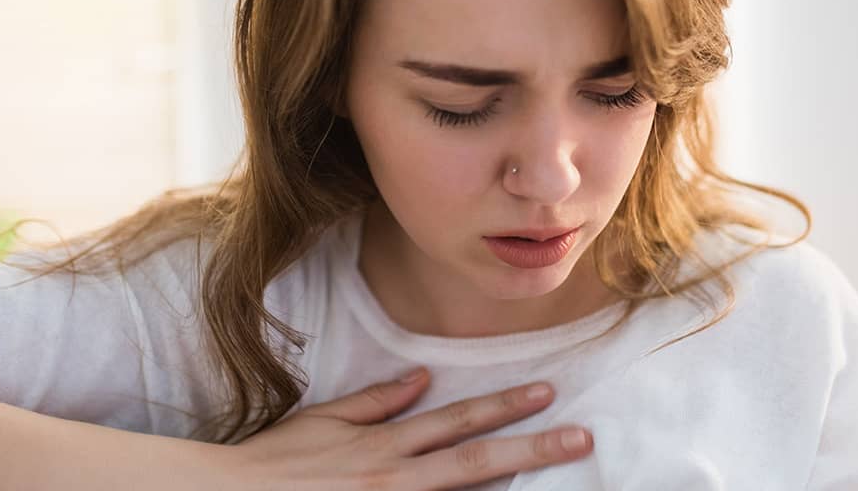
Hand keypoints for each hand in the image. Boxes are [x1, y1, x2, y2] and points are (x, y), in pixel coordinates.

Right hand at [226, 368, 592, 489]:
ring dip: (510, 489)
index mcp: (383, 447)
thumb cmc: (276, 463)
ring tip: (559, 478)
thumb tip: (422, 378)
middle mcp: (394, 482)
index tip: (546, 395)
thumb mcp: (324, 422)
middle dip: (532, 450)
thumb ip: (376, 402)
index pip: (456, 422)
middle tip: (581, 438)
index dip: (504, 407)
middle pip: (475, 464)